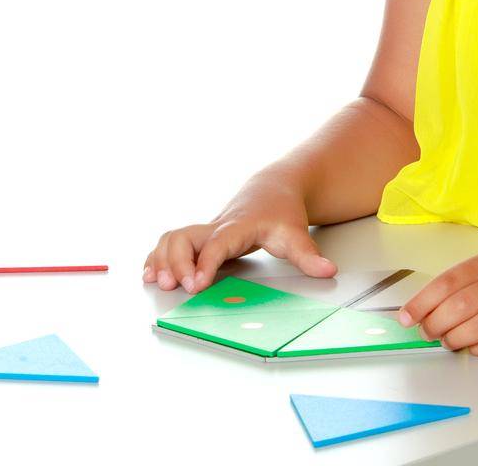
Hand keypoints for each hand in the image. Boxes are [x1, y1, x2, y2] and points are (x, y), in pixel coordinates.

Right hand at [141, 181, 336, 294]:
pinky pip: (171, 243)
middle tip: (176, 288)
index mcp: (238, 226)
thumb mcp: (297, 234)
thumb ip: (309, 254)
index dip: (205, 264)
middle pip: (185, 238)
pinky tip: (150, 273)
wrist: (273, 189)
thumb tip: (327, 270)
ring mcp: (206, 231)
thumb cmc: (281, 212)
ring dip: (161, 259)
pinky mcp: (200, 237)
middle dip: (176, 263)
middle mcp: (216, 226)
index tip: (197, 285)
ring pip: (172, 238)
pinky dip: (157, 257)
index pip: (216, 244)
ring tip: (156, 282)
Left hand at [397, 252, 477, 356]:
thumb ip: (459, 284)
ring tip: (446, 341)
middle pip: (458, 308)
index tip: (405, 318)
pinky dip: (477, 349)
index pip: (445, 284)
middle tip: (426, 333)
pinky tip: (471, 346)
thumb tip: (423, 309)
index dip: (421, 303)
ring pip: (475, 330)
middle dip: (434, 324)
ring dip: (453, 340)